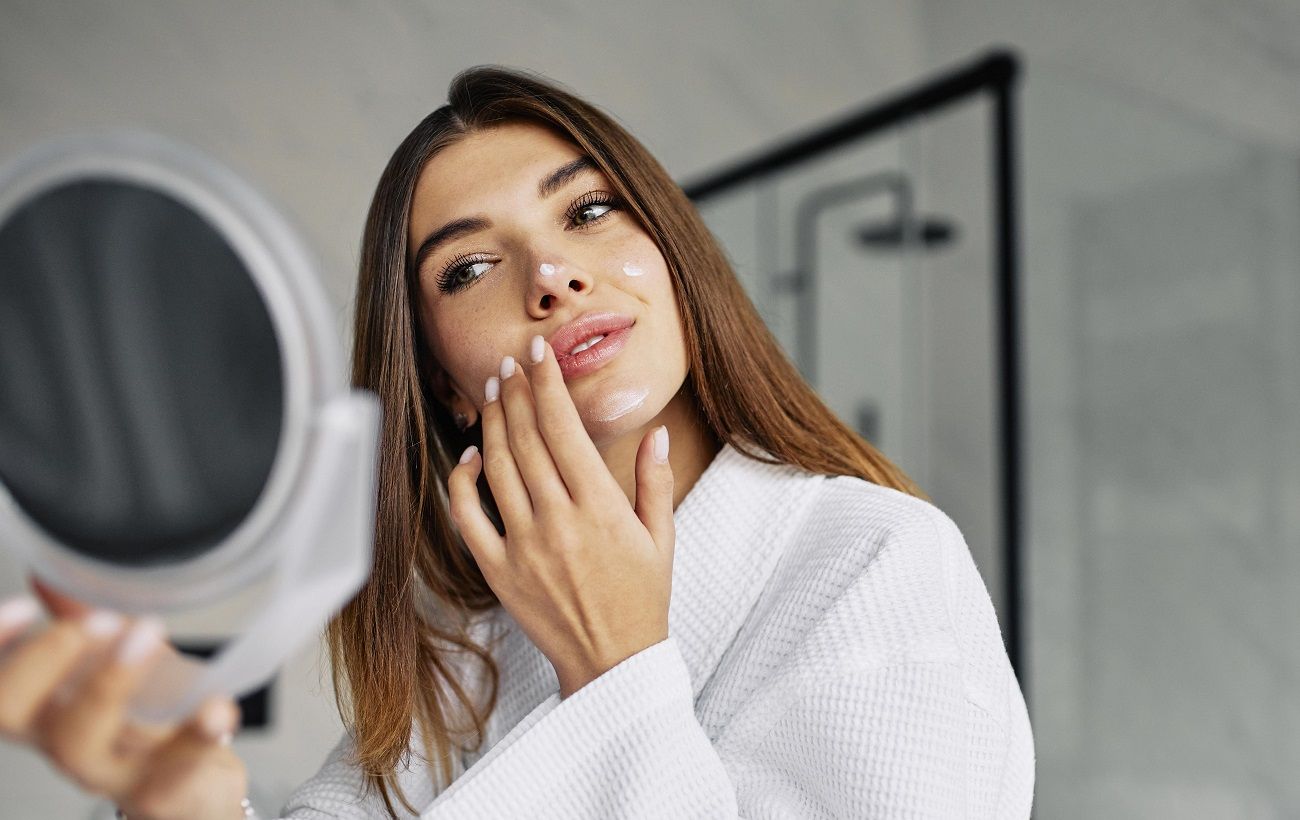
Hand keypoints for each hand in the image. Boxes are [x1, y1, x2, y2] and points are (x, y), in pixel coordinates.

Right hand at [0, 578, 247, 819]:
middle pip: (15, 712)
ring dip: (110, 683)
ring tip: (147, 634)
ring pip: (80, 744)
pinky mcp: (157, 790)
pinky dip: (196, 733)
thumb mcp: (120, 663)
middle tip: (98, 618)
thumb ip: (86, 619)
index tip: (22, 607)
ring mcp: (107, 771)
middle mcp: (62, 741)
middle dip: (46, 658)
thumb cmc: (149, 720)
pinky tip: (217, 708)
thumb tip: (52, 569)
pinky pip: (172, 767)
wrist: (195, 787)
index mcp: (47, 709)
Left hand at [448, 335, 675, 698]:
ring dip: (491, 423)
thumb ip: (654, 482)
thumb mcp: (661, 538)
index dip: (547, 383)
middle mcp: (558, 520)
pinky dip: (464, 481)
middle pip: (526, 438)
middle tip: (509, 361)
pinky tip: (470, 456)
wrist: (613, 662)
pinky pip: (469, 517)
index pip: (564, 427)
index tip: (540, 353)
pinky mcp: (499, 571)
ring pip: (497, 467)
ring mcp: (524, 545)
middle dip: (515, 391)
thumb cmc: (642, 598)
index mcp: (600, 507)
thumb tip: (654, 431)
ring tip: (491, 391)